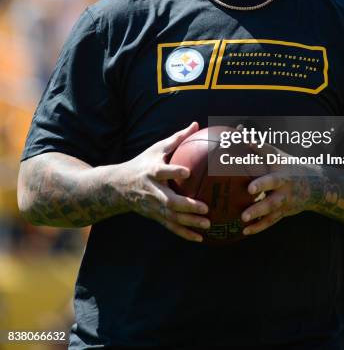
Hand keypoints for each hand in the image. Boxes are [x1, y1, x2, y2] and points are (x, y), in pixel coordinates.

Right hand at [116, 122, 209, 241]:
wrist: (118, 186)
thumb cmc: (143, 163)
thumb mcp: (156, 148)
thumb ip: (177, 138)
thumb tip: (195, 124)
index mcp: (152, 172)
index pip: (163, 172)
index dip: (173, 172)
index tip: (187, 172)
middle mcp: (152, 191)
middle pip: (169, 200)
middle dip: (186, 206)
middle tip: (205, 207)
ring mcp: (152, 206)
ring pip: (171, 217)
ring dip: (189, 223)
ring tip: (207, 224)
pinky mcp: (155, 216)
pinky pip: (170, 227)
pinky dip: (184, 234)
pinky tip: (200, 239)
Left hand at [239, 138, 321, 235]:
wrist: (316, 185)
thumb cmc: (288, 166)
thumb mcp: (278, 154)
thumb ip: (259, 146)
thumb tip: (240, 130)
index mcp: (280, 162)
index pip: (269, 151)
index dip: (259, 145)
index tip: (248, 140)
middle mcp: (284, 179)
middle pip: (273, 181)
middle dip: (262, 185)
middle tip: (250, 189)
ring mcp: (285, 196)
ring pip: (272, 205)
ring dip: (258, 211)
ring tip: (244, 216)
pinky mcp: (284, 211)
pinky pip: (271, 220)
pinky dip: (259, 227)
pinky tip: (245, 230)